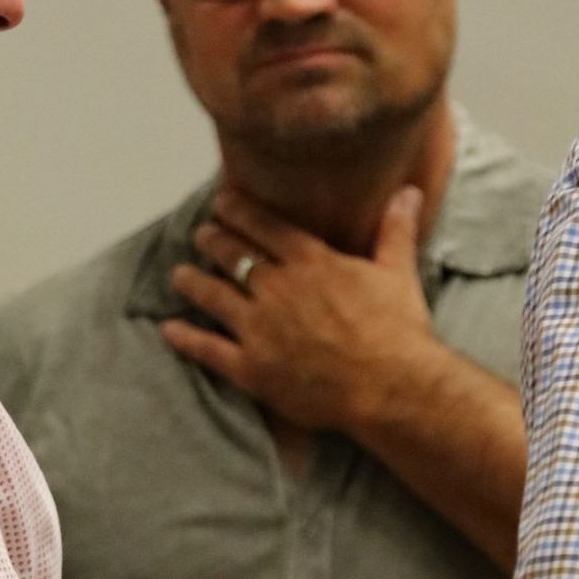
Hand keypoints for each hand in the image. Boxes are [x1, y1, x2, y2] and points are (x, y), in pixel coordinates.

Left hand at [159, 185, 437, 433]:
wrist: (391, 386)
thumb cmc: (398, 330)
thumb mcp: (398, 272)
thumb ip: (395, 230)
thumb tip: (409, 191)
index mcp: (310, 262)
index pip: (264, 226)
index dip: (238, 211)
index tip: (221, 202)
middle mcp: (277, 287)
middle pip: (233, 255)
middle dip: (212, 241)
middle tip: (200, 234)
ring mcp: (259, 327)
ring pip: (213, 295)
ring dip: (192, 282)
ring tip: (179, 274)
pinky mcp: (252, 368)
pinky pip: (208, 349)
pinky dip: (185, 338)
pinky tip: (168, 329)